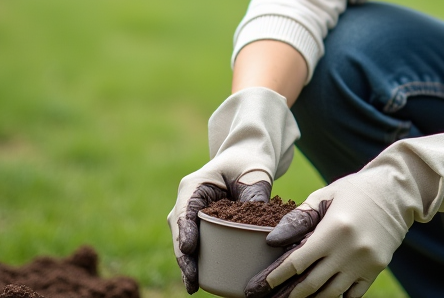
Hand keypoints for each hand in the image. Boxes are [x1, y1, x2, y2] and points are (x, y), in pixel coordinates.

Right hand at [168, 87, 298, 293]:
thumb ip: (256, 196)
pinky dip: (197, 260)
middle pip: (180, 231)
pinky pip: (195, 243)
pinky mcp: (200, 224)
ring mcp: (191, 214)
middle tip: (192, 281)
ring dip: (188, 263)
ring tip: (193, 286)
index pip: (185, 210)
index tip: (189, 249)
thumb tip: (263, 223)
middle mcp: (188, 200)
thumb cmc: (248, 163)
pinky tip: (200, 280)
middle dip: (184, 257)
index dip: (184, 231)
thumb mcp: (254, 174)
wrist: (246, 158)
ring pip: (184, 241)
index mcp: (195, 185)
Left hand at [249, 124, 443, 297]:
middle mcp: (349, 250)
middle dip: (285, 295)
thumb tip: (272, 241)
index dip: (273, 278)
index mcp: (334, 229)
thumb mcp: (325, 195)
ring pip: (329, 294)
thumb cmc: (355, 190)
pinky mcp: (375, 270)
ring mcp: (364, 263)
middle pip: (310, 284)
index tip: (256, 288)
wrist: (398, 191)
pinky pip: (351, 296)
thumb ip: (299, 218)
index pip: (296, 262)